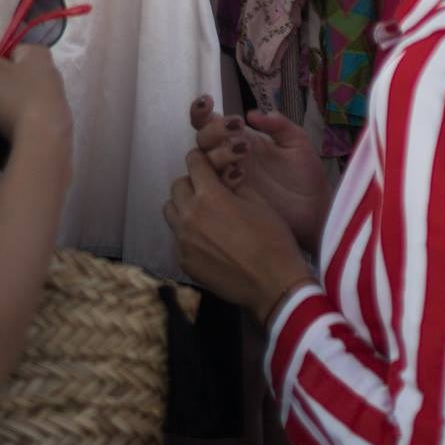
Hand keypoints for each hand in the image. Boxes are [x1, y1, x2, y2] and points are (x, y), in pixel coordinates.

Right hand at [0, 40, 71, 148]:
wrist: (42, 139)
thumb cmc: (16, 97)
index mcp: (39, 54)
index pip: (10, 49)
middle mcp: (52, 71)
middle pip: (17, 73)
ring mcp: (57, 98)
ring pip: (24, 94)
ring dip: (8, 101)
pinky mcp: (56, 121)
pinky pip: (31, 114)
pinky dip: (19, 118)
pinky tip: (7, 128)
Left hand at [164, 149, 314, 323]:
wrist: (274, 285)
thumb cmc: (273, 240)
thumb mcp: (259, 202)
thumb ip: (235, 183)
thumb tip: (224, 174)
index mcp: (210, 196)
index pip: (193, 163)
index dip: (201, 160)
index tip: (206, 164)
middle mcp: (190, 216)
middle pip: (177, 186)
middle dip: (191, 183)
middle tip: (208, 191)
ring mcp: (183, 241)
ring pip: (171, 212)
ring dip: (184, 207)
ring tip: (203, 215)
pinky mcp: (184, 262)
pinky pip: (178, 239)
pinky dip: (188, 234)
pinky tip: (208, 242)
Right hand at [189, 95, 331, 255]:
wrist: (315, 210)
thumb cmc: (306, 175)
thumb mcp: (296, 143)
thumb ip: (278, 125)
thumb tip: (252, 114)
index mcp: (241, 139)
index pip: (211, 122)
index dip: (202, 111)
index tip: (208, 102)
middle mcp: (228, 157)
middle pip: (202, 140)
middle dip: (213, 131)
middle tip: (236, 129)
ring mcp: (227, 179)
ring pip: (204, 162)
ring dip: (217, 152)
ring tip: (244, 150)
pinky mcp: (230, 199)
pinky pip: (212, 187)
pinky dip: (220, 177)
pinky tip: (238, 175)